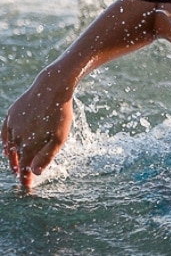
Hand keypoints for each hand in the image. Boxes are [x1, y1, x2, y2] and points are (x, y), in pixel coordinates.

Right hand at [2, 70, 74, 188]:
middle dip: (20, 169)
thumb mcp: (59, 137)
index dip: (26, 179)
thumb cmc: (59, 114)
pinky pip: (5, 133)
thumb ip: (47, 156)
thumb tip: (35, 172)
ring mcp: (12, 126)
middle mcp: (17, 137)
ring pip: (9, 147)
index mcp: (29, 145)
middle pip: (17, 158)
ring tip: (15, 166)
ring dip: (13, 158)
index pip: (25, 168)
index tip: (27, 188)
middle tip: (21, 178)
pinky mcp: (11, 115)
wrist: (51, 87)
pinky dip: (5, 142)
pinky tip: (7, 148)